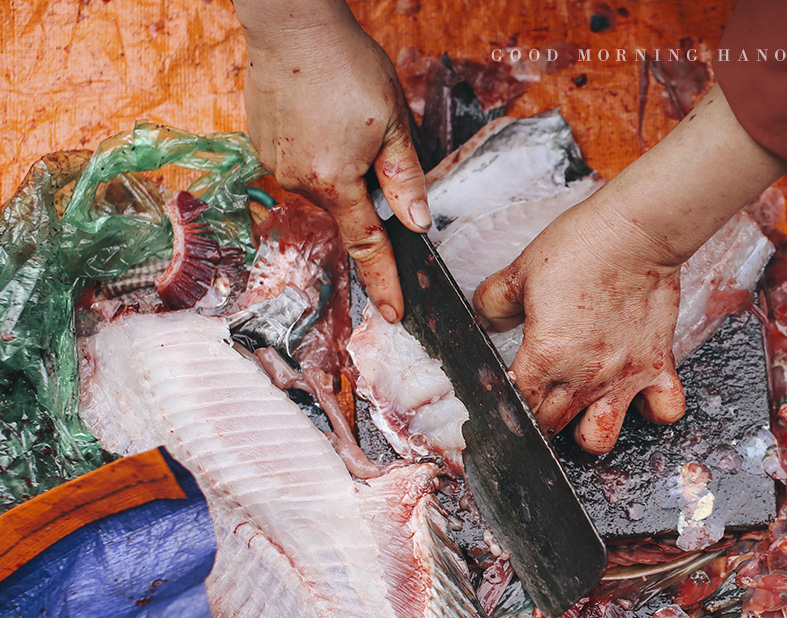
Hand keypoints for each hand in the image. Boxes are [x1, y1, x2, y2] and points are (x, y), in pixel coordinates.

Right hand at [234, 0, 428, 321]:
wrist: (291, 25)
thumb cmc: (347, 66)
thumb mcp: (393, 123)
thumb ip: (406, 179)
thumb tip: (418, 225)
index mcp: (335, 182)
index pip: (368, 246)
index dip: (384, 281)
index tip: (393, 312)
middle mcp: (299, 181)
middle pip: (346, 207)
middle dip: (365, 188)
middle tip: (371, 134)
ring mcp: (275, 164)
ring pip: (323, 184)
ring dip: (341, 165)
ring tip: (344, 116)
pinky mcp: (261, 145)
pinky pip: (300, 163)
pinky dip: (318, 150)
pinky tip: (322, 115)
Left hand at [476, 87, 786, 453]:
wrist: (635, 232)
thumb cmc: (579, 248)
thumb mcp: (520, 272)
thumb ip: (493, 303)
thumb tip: (485, 321)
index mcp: (545, 356)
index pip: (518, 407)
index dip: (507, 410)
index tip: (507, 402)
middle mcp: (584, 376)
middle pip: (552, 427)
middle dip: (540, 423)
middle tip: (539, 404)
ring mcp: (624, 377)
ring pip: (599, 439)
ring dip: (587, 433)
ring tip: (583, 412)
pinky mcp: (657, 366)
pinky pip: (662, 410)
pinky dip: (652, 411)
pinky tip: (638, 398)